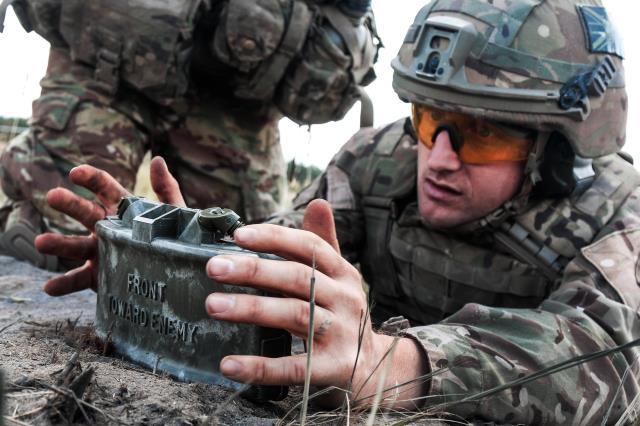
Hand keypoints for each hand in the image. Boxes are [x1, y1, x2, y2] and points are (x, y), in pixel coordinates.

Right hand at [35, 156, 185, 295]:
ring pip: (75, 246)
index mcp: (123, 208)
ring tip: (40, 242)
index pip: (105, 188)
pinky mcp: (98, 275)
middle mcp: (106, 227)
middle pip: (85, 212)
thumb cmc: (172, 237)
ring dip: (57, 243)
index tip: (76, 172)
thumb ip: (166, 188)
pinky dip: (64, 284)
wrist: (174, 273)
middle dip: (69, 204)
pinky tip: (49, 287)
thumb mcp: (174, 213)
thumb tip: (157, 160)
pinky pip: (78, 279)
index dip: (91, 178)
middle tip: (53, 196)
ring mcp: (99, 251)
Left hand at [205, 200, 427, 407]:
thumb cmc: (343, 314)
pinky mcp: (334, 368)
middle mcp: (345, 299)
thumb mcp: (339, 277)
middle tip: (213, 267)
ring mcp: (341, 334)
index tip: (237, 235)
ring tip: (213, 306)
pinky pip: (294, 367)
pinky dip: (261, 366)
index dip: (274, 238)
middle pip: (298, 278)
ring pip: (295, 315)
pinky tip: (229, 364)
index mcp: (343, 273)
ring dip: (252, 309)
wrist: (375, 366)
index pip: (309, 246)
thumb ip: (323, 243)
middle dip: (254, 270)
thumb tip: (317, 202)